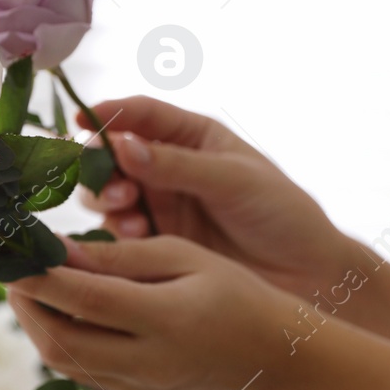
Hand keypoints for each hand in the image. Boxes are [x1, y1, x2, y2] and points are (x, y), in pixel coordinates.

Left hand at [5, 236, 294, 389]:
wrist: (275, 358)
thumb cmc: (235, 293)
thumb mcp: (186, 256)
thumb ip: (122, 257)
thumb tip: (61, 250)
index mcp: (167, 319)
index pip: (85, 300)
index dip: (40, 278)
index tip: (11, 254)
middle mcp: (148, 361)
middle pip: (61, 341)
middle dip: (26, 305)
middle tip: (14, 271)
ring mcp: (140, 388)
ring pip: (64, 363)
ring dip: (37, 326)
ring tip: (30, 291)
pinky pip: (83, 375)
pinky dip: (62, 344)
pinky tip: (62, 317)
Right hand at [82, 97, 356, 298]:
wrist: (306, 276)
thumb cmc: (282, 214)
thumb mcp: (234, 180)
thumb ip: (177, 165)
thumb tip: (123, 145)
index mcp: (192, 138)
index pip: (141, 114)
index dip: (109, 113)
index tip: (82, 120)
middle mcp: (167, 168)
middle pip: (112, 156)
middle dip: (102, 168)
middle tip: (119, 190)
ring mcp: (159, 206)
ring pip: (108, 195)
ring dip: (107, 201)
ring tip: (131, 217)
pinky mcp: (155, 244)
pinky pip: (117, 235)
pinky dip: (115, 235)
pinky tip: (133, 240)